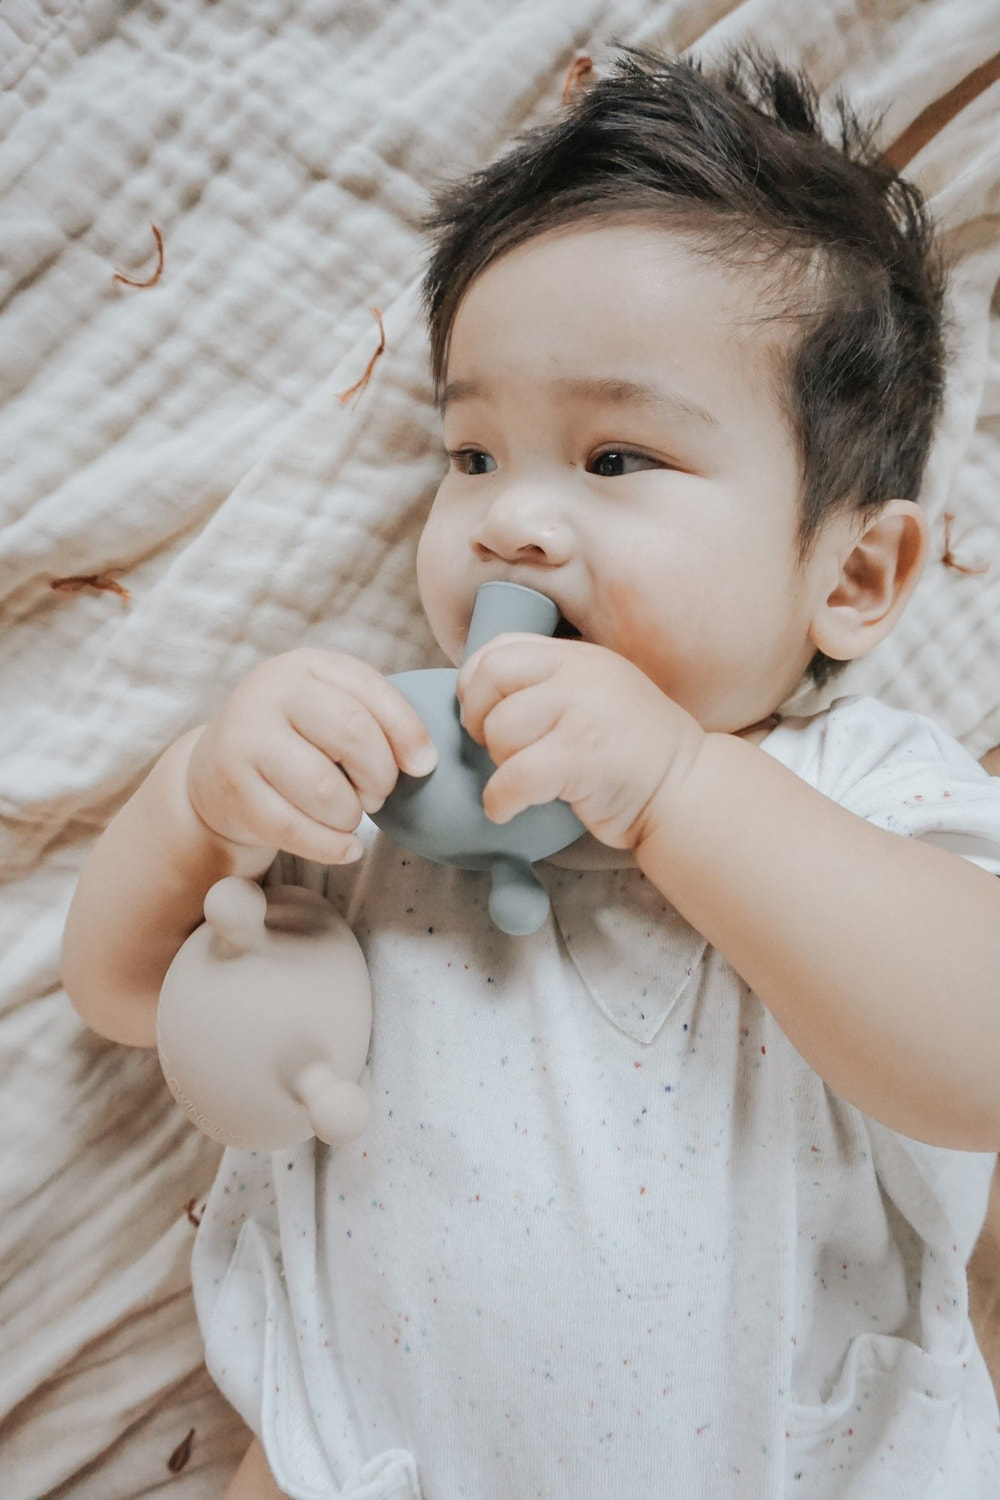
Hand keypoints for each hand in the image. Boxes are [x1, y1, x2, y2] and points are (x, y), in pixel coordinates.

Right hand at [187, 649, 437, 863]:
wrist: (215, 770)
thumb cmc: (295, 739)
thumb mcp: (330, 709)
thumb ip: (375, 719)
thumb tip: (424, 761)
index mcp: (306, 665)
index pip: (370, 691)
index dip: (408, 732)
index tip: (423, 766)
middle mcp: (270, 692)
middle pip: (353, 734)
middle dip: (380, 775)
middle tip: (378, 793)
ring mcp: (245, 739)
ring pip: (326, 790)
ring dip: (352, 815)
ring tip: (349, 814)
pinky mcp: (232, 789)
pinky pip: (295, 829)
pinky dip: (332, 846)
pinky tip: (347, 848)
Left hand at [456, 634, 704, 850]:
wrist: (687, 791)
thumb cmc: (633, 755)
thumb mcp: (597, 696)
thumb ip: (551, 685)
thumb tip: (479, 698)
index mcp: (580, 657)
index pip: (501, 647)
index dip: (475, 682)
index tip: (483, 715)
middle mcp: (582, 674)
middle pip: (491, 678)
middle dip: (478, 719)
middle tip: (496, 749)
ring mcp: (585, 711)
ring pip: (500, 729)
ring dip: (499, 764)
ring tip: (525, 780)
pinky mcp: (584, 755)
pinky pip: (514, 774)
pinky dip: (500, 799)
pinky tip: (508, 809)